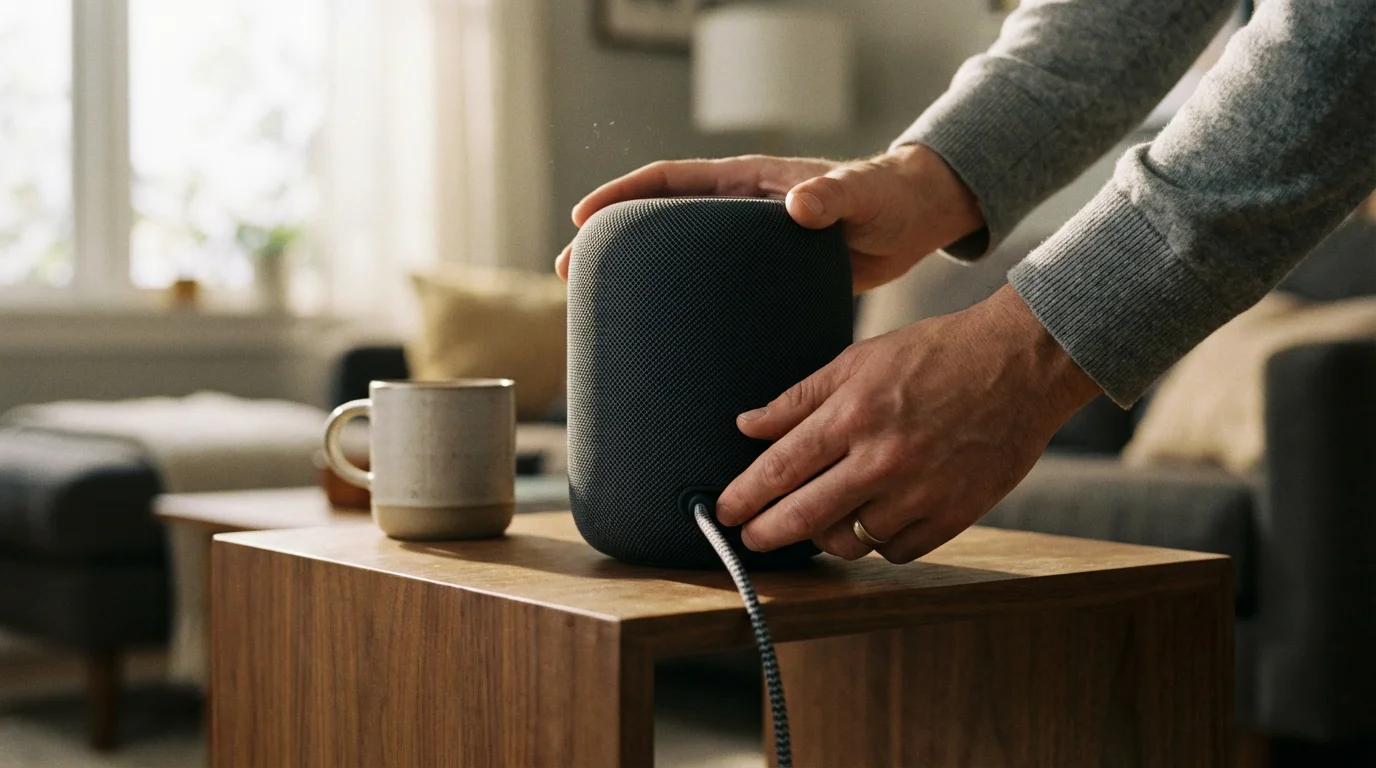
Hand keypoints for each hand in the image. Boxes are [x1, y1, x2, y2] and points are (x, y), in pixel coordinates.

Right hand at [555, 146, 983, 292]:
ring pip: (678, 262)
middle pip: (657, 224)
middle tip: (568, 275)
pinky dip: (683, 311)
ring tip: (601, 315)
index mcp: (745, 182)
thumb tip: (798, 203)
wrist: (913, 222)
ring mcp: (747, 248)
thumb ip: (831, 195)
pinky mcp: (763, 281)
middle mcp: (737, 211)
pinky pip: (711, 293)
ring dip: (640, 284)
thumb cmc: (886, 197)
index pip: (667, 180)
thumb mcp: (858, 193)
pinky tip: (670, 345)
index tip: (581, 219)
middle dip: (610, 244)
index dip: (621, 196)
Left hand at [714, 285, 1102, 562]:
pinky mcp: (955, 515)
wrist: (1021, 364)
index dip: (743, 497)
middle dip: (766, 534)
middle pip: (803, 517)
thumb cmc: (937, 355)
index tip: (723, 513)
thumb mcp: (860, 360)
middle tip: (750, 539)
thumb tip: (746, 425)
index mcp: (853, 414)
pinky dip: (879, 541)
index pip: (779, 469)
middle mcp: (882, 459)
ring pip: (850, 541)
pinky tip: (874, 519)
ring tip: (820, 522)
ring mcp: (920, 492)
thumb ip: (799, 398)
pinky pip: (897, 550)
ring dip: (827, 537)